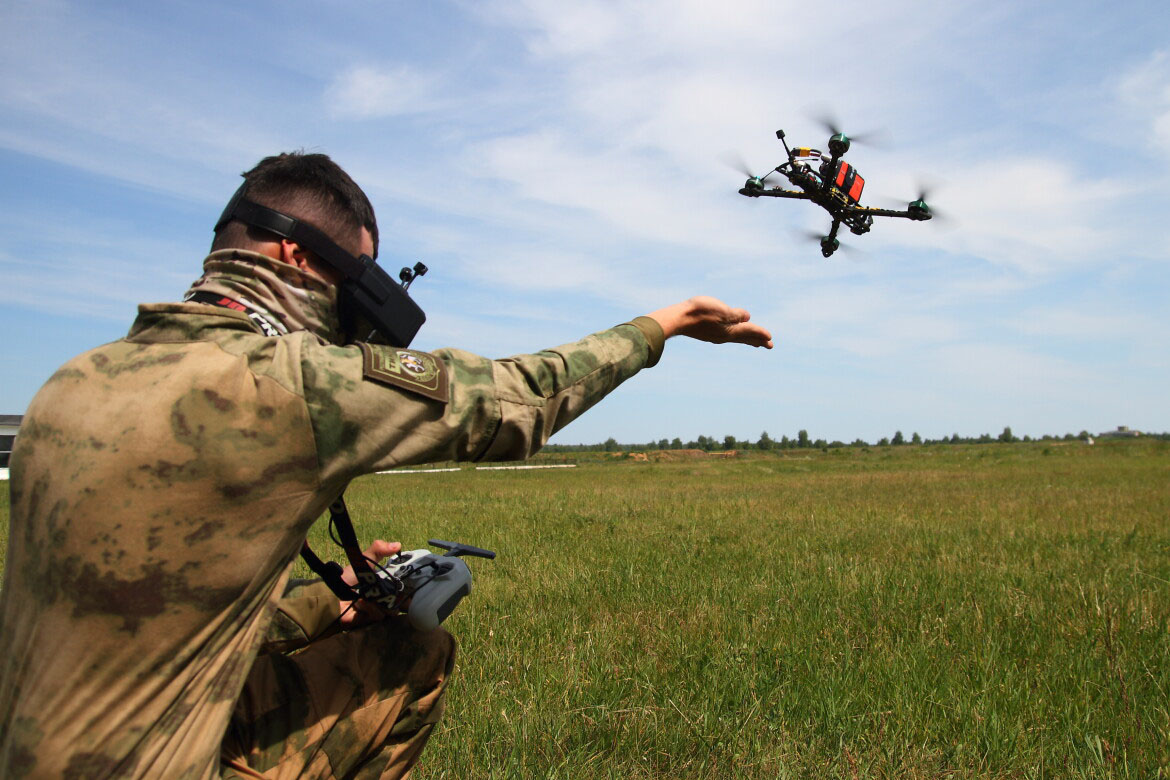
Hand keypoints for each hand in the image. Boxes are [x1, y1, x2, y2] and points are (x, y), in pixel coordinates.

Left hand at [337, 539, 400, 627]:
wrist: (331, 595)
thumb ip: (378, 549)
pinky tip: (360, 604)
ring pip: (390, 610)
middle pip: (400, 602)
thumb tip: (398, 544)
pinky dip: (370, 609)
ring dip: (378, 603)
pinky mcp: (370, 620)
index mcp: (383, 585)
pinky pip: (378, 616)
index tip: (412, 586)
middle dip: (399, 599)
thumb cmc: (347, 578)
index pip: (402, 589)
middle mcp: (382, 599)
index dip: (407, 588)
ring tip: (366, 597)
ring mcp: (377, 611)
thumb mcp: (364, 560)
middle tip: (394, 594)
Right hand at [646, 296, 772, 347]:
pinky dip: (735, 335)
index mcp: (729, 331)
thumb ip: (735, 315)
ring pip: (735, 338)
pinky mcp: (707, 332)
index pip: (749, 332)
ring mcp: (715, 335)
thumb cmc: (699, 312)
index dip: (760, 333)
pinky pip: (726, 335)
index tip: (770, 337)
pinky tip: (730, 334)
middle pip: (744, 338)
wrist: (678, 319)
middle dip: (757, 340)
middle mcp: (724, 336)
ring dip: (747, 339)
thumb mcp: (721, 310)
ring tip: (754, 342)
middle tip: (769, 345)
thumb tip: (748, 317)